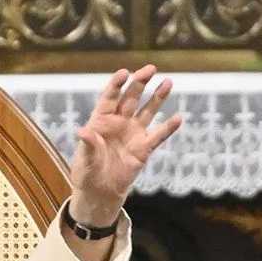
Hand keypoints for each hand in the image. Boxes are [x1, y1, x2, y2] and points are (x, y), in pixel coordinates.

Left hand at [68, 65, 182, 224]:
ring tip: (168, 82)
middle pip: (131, 98)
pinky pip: (158, 136)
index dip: (117, 84)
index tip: (125, 72)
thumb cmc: (87, 172)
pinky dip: (168, 128)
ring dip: (158, 98)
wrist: (99, 191)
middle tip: (151, 68)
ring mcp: (132, 134)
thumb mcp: (85, 160)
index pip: (110, 97)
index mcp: (100, 120)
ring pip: (147, 111)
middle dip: (140, 82)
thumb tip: (83, 132)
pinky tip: (178, 118)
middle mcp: (118, 123)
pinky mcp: (143, 149)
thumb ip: (88, 145)